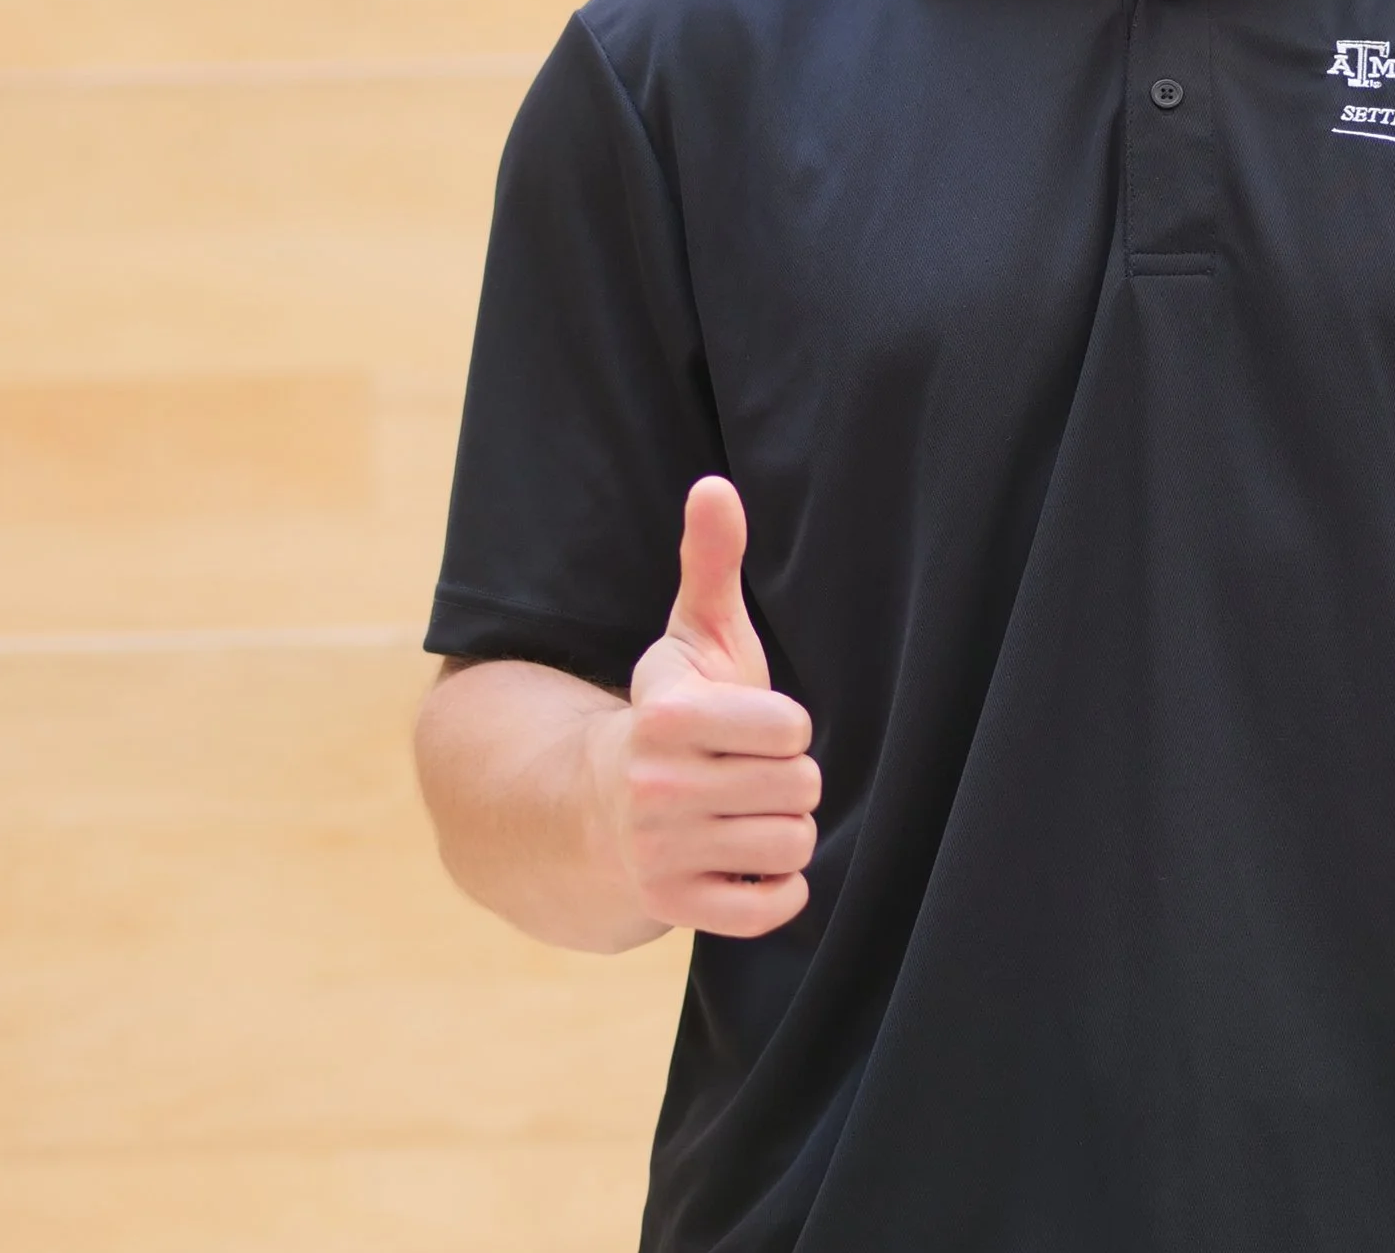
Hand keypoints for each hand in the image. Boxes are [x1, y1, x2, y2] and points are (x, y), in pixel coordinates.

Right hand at [601, 476, 817, 936]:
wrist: (593, 808)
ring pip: (792, 848)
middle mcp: (657, 790)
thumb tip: (716, 484)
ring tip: (749, 814)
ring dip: (786, 834)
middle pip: (801, 790)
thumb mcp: (691, 636)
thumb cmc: (671, 713)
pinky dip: (777, 891)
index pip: (792, 728)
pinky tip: (752, 862)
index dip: (786, 727)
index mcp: (668, 718)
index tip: (757, 726)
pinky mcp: (673, 907)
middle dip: (790, 781)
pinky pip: (769, 910)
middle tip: (754, 774)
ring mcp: (661, 855)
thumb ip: (711, 561)